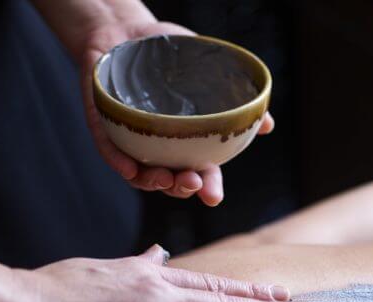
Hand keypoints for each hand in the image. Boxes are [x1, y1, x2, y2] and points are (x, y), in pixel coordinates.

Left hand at [80, 20, 274, 206]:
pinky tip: (129, 169)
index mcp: (190, 142)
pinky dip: (120, 163)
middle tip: (193, 183)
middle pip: (173, 180)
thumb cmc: (172, 56)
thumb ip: (235, 97)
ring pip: (142, 175)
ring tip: (166, 178)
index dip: (209, 188)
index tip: (213, 198)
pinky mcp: (105, 128)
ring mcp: (133, 141)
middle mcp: (162, 147)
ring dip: (153, 183)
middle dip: (183, 189)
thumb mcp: (208, 73)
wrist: (127, 33)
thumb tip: (267, 124)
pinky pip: (110, 152)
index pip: (203, 173)